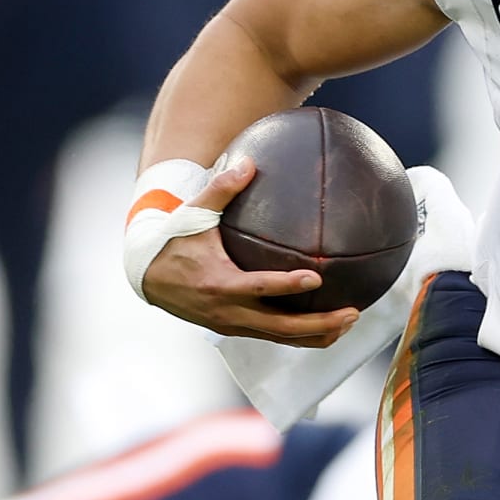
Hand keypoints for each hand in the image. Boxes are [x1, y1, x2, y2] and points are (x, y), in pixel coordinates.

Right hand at [140, 159, 358, 347]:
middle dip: (318, 324)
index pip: (259, 287)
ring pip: (280, 338)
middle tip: (352, 312)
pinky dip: (300, 335)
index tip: (316, 278)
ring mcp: (231, 324)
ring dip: (315, 335)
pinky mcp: (234, 329)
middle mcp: (227, 311)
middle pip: (280, 326)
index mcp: (218, 283)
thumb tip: (249, 161)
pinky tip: (326, 325)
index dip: (287, 285)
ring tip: (348, 322)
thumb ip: (221, 189)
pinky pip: (272, 336)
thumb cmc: (174, 241)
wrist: (146, 276)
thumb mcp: (193, 214)